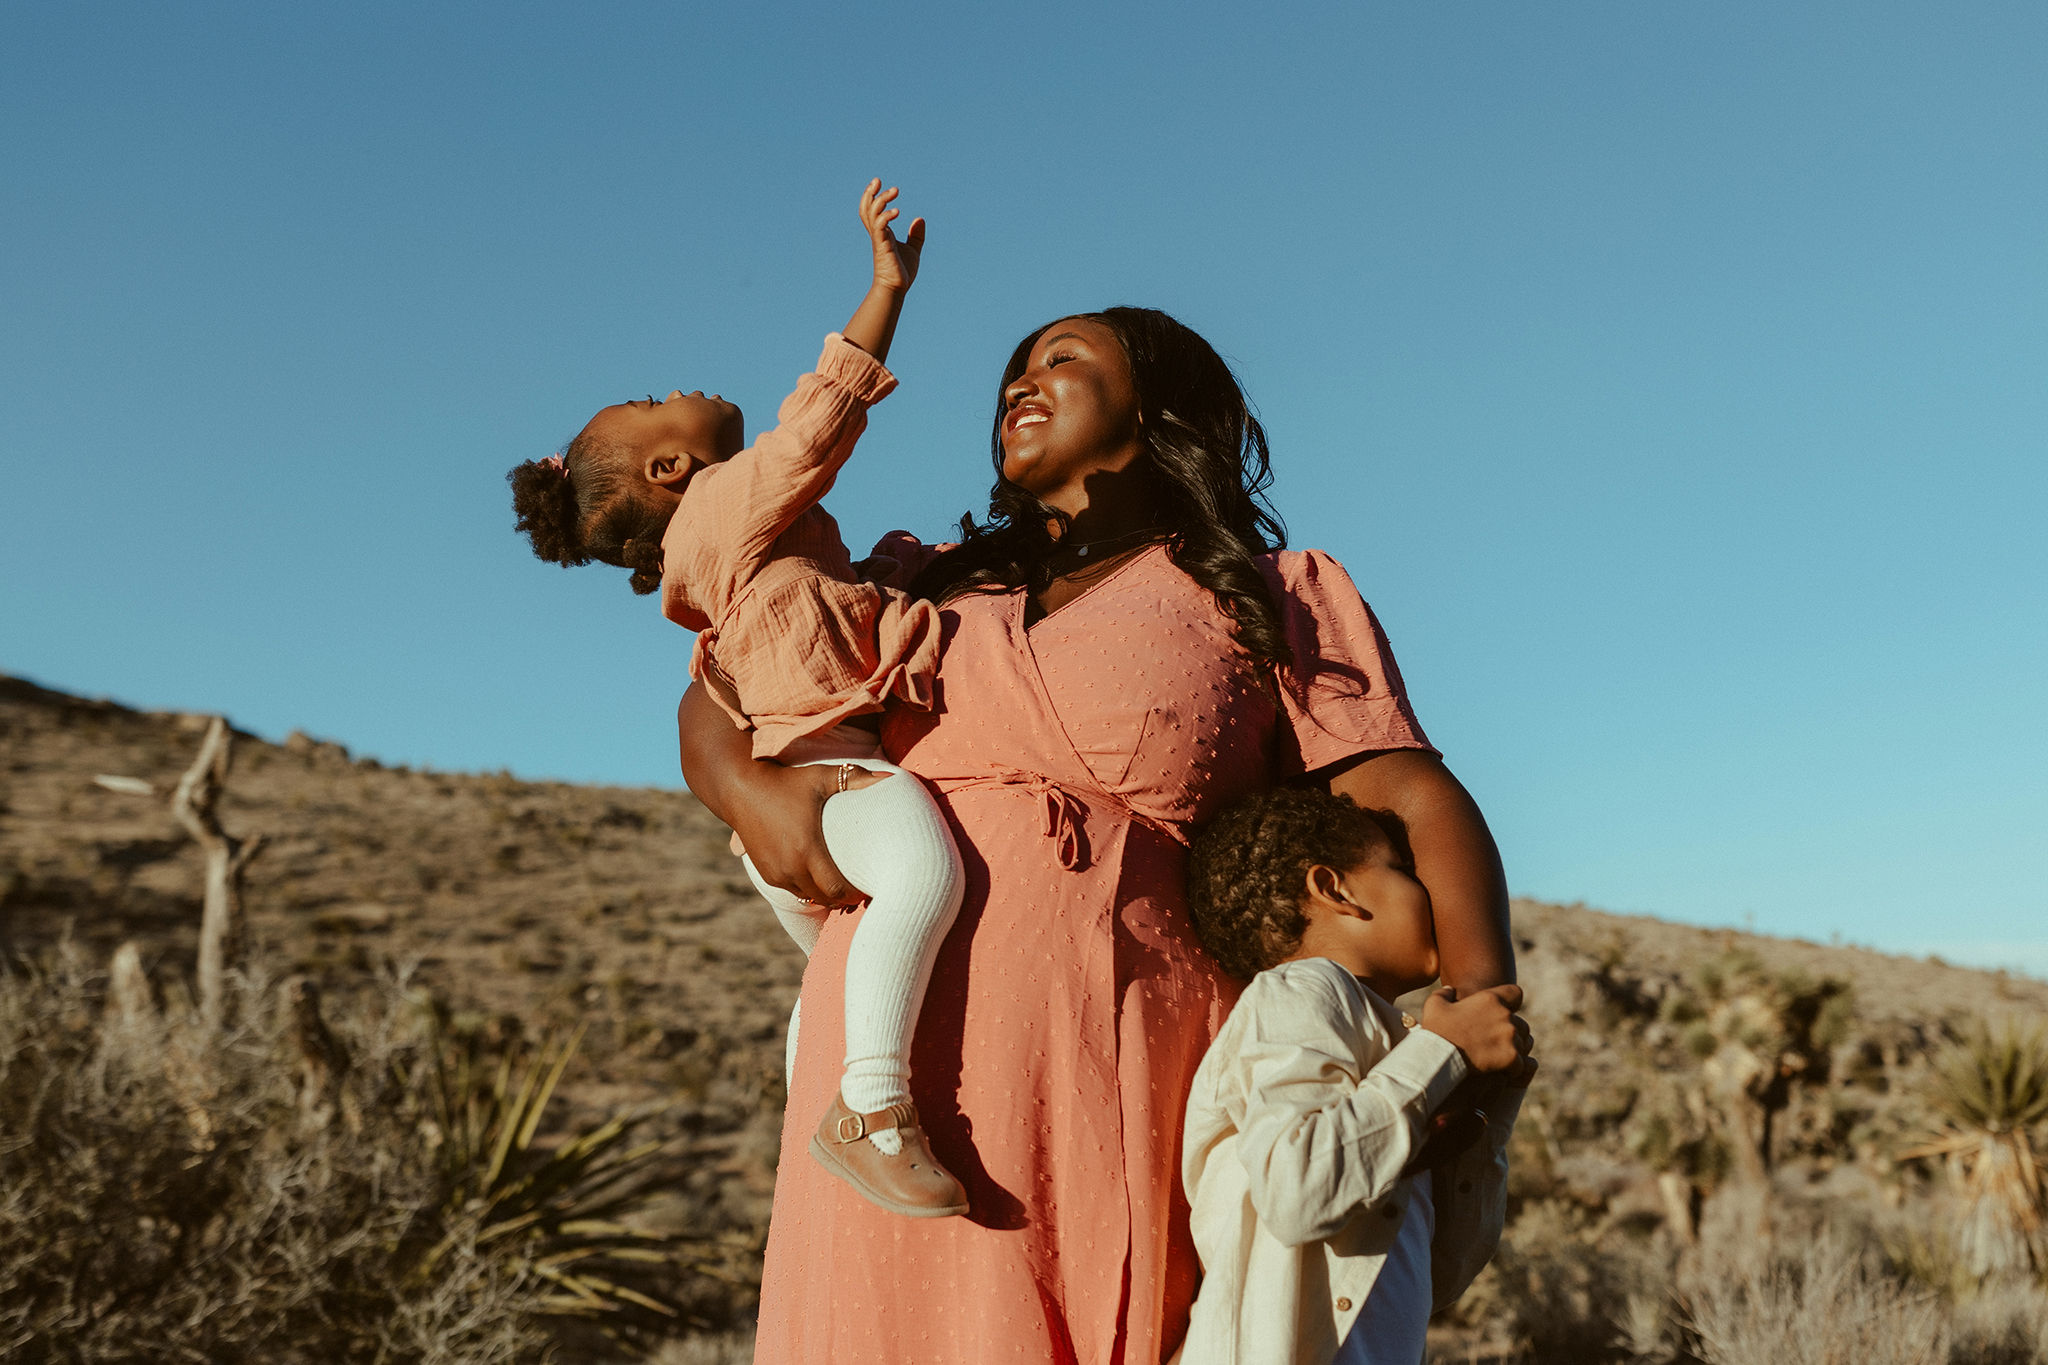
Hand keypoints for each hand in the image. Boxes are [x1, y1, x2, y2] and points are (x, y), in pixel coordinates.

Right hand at [720, 760, 885, 906]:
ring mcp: (776, 873)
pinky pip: (794, 892)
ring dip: (826, 897)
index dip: (855, 895)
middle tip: (861, 891)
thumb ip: (856, 779)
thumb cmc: (786, 781)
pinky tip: (821, 882)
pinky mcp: (766, 874)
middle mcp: (790, 867)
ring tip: (843, 888)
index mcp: (807, 849)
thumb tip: (892, 777)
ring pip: (808, 898)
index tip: (868, 888)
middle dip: (844, 899)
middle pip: (825, 899)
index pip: (837, 889)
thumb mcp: (821, 777)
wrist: (740, 789)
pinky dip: (808, 891)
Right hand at [859, 179, 923, 293]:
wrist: (896, 288)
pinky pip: (880, 226)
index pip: (870, 210)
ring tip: (895, 192)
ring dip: (881, 200)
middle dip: (871, 193)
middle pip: (867, 208)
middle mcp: (878, 234)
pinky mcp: (883, 246)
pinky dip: (886, 216)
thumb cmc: (901, 271)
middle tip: (880, 181)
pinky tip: (897, 212)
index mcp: (882, 233)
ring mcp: (879, 239)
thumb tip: (920, 219)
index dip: (870, 195)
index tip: (877, 183)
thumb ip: (915, 235)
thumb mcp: (913, 250)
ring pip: (872, 213)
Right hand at [1419, 983, 1531, 1074]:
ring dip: (1514, 1051)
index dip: (1512, 1002)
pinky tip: (1499, 1072)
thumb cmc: (1436, 1030)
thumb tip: (1451, 990)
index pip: (1516, 993)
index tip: (1503, 1012)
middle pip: (1522, 1024)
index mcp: (1490, 999)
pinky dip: (1513, 1069)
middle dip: (1512, 1033)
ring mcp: (1510, 1036)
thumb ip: (1444, 993)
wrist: (1439, 1056)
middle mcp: (1505, 1015)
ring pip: (1523, 1044)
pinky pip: (1521, 1064)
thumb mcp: (1434, 1005)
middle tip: (1495, 1043)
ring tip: (1497, 1059)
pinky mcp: (1512, 1057)